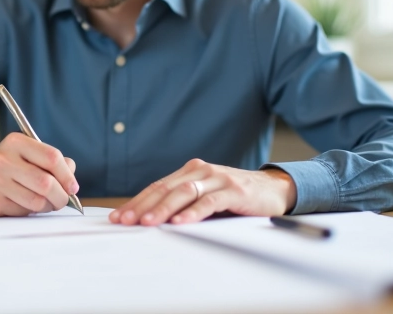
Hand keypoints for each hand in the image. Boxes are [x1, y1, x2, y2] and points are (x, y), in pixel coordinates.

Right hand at [0, 132, 78, 216]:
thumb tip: (71, 173)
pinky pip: (23, 212)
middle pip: (46, 182)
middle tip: (63, 200)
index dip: (67, 175)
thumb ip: (52, 161)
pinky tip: (24, 204)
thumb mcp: (28, 155)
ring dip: (48, 206)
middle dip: (61, 196)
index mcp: (16, 142)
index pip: (51, 157)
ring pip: (37, 201)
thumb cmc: (7, 168)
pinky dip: (30, 212)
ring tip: (46, 203)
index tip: (73, 187)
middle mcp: (3, 159)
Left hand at [109, 159, 296, 225]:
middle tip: (125, 220)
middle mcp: (200, 171)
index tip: (119, 216)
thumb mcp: (205, 197)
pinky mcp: (234, 190)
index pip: (157, 187)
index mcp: (190, 172)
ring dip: (163, 209)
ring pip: (183, 193)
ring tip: (147, 222)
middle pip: (165, 189)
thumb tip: (151, 220)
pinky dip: (193, 212)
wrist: (273, 189)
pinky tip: (181, 222)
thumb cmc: (235, 197)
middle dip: (142, 206)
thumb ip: (183, 204)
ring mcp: (217, 178)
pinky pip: (209, 201)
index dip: (136, 202)